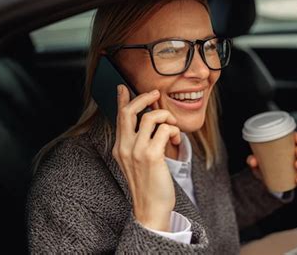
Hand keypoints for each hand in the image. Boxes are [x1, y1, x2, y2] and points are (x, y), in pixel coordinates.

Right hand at [112, 85, 180, 230]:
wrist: (150, 209)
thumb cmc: (148, 185)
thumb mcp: (138, 161)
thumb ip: (139, 142)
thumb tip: (149, 122)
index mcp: (120, 148)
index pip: (119, 117)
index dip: (121, 100)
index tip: (122, 87)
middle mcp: (124, 147)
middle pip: (130, 111)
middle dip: (145, 98)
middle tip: (156, 95)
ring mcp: (136, 151)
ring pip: (150, 117)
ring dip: (167, 117)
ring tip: (174, 127)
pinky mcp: (151, 155)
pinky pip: (165, 130)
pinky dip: (174, 131)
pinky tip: (177, 141)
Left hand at [246, 131, 296, 185]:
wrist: (264, 182)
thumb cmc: (262, 167)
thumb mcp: (256, 163)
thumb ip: (252, 160)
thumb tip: (253, 160)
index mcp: (283, 147)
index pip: (292, 139)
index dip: (296, 137)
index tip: (296, 139)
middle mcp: (290, 155)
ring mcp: (293, 166)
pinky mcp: (295, 176)